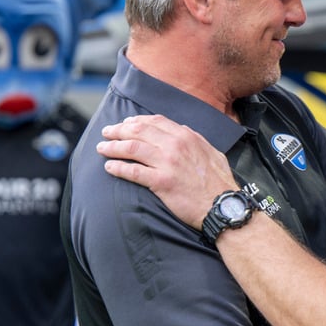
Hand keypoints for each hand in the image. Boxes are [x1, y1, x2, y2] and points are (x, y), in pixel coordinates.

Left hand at [98, 115, 238, 227]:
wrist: (223, 204)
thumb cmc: (219, 182)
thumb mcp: (212, 152)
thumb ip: (196, 140)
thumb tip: (183, 131)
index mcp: (186, 136)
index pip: (154, 121)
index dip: (136, 121)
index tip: (125, 124)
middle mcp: (175, 145)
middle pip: (138, 132)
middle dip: (118, 131)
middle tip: (107, 133)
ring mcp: (167, 163)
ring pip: (132, 148)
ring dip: (113, 147)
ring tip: (102, 149)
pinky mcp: (161, 182)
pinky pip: (133, 171)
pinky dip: (118, 167)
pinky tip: (109, 167)